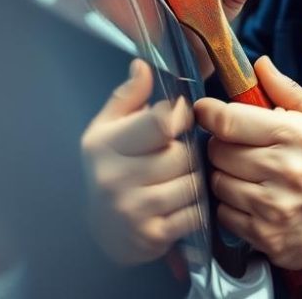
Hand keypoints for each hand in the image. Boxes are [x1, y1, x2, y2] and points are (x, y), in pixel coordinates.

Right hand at [80, 59, 202, 264]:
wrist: (103, 230)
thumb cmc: (112, 167)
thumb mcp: (109, 128)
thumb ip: (129, 96)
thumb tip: (143, 66)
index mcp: (103, 144)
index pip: (159, 122)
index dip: (180, 116)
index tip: (181, 118)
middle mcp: (113, 178)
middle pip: (181, 154)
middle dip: (189, 150)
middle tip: (183, 152)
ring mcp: (132, 210)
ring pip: (191, 182)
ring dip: (196, 178)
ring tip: (184, 175)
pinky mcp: (152, 236)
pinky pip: (195, 212)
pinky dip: (198, 205)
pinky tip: (184, 200)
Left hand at [194, 57, 301, 283]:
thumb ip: (286, 89)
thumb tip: (258, 64)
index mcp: (295, 135)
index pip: (230, 120)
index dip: (209, 113)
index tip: (204, 111)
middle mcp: (285, 171)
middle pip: (218, 151)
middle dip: (221, 146)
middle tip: (236, 147)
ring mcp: (274, 207)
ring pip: (218, 182)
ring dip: (225, 176)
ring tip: (246, 173)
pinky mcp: (266, 236)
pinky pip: (224, 213)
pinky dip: (230, 205)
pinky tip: (250, 199)